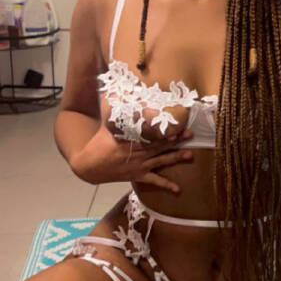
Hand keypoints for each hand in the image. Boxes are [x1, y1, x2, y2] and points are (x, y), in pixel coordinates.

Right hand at [71, 124, 193, 192]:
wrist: (89, 166)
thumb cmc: (99, 143)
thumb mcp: (106, 125)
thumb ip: (116, 113)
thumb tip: (116, 91)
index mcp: (130, 139)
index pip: (149, 134)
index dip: (162, 130)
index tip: (175, 124)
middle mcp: (137, 153)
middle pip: (159, 145)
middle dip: (176, 139)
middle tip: (190, 133)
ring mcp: (139, 165)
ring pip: (160, 161)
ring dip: (175, 157)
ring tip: (190, 154)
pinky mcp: (138, 175)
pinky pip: (154, 181)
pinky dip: (166, 185)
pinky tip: (178, 189)